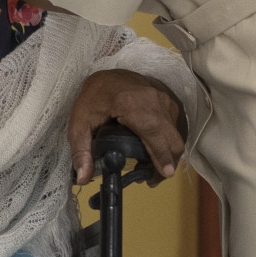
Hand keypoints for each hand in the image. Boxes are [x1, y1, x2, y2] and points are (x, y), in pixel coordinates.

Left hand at [66, 69, 186, 183]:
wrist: (109, 75)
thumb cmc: (93, 97)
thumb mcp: (79, 122)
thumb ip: (81, 150)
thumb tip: (84, 179)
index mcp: (131, 103)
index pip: (153, 130)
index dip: (161, 154)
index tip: (165, 173)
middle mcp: (154, 100)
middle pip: (171, 138)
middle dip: (166, 163)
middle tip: (150, 180)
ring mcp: (165, 101)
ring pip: (176, 136)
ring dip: (168, 156)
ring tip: (150, 169)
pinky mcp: (170, 104)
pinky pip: (175, 129)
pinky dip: (168, 144)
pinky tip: (154, 153)